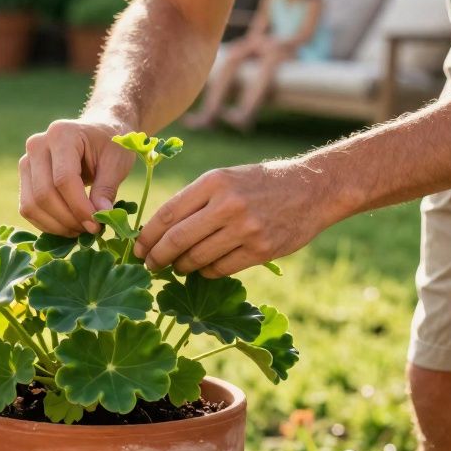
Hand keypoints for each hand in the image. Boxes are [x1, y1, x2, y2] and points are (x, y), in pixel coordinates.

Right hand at [19, 118, 136, 236]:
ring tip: (81, 230)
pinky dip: (47, 224)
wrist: (97, 132)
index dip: (79, 207)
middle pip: (44, 194)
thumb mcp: (117, 161)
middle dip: (68, 219)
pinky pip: (28, 209)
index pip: (64, 179)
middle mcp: (37, 145)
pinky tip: (68, 226)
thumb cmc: (109, 144)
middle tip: (91, 230)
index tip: (97, 224)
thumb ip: (107, 188)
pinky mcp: (25, 177)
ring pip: (31, 205)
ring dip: (56, 226)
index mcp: (61, 134)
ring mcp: (26, 161)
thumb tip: (100, 216)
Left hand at [134, 160, 338, 277]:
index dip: (147, 235)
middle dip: (157, 257)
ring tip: (175, 267)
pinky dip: (206, 272)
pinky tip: (202, 269)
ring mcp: (246, 229)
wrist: (312, 189)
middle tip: (148, 265)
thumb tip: (158, 231)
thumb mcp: (226, 178)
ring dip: (181, 267)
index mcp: (213, 182)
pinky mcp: (261, 251)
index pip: (168, 214)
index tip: (137, 248)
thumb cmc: (260, 184)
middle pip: (178, 239)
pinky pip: (221, 269)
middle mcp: (227, 204)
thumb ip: (195, 200)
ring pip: (197, 258)